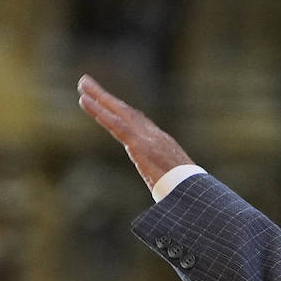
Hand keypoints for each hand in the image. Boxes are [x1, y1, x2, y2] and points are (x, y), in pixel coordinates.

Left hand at [77, 74, 193, 191]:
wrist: (197, 197)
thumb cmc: (187, 197)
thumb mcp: (173, 187)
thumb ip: (164, 182)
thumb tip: (163, 193)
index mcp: (162, 146)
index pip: (138, 123)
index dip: (121, 111)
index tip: (108, 102)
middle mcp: (155, 137)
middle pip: (127, 111)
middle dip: (106, 97)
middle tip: (86, 83)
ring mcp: (148, 139)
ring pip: (119, 113)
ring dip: (99, 97)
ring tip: (83, 84)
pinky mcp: (140, 146)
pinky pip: (116, 124)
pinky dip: (99, 111)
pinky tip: (84, 101)